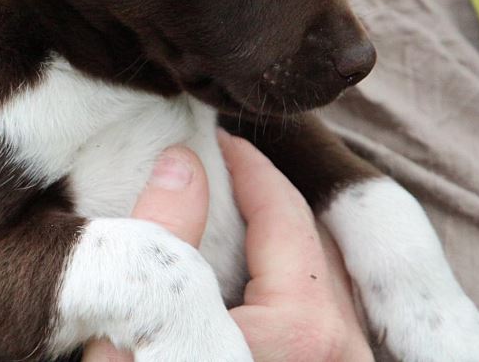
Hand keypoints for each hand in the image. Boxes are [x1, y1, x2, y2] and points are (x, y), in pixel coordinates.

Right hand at [82, 130, 371, 361]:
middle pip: (318, 241)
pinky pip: (332, 323)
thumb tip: (183, 163)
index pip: (284, 211)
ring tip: (240, 220)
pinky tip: (260, 283)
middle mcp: (344, 353)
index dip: (249, 164)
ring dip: (290, 241)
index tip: (217, 138)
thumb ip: (161, 234)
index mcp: (302, 328)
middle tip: (229, 171)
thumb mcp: (135, 332)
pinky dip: (302, 285)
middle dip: (272, 198)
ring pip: (332, 282)